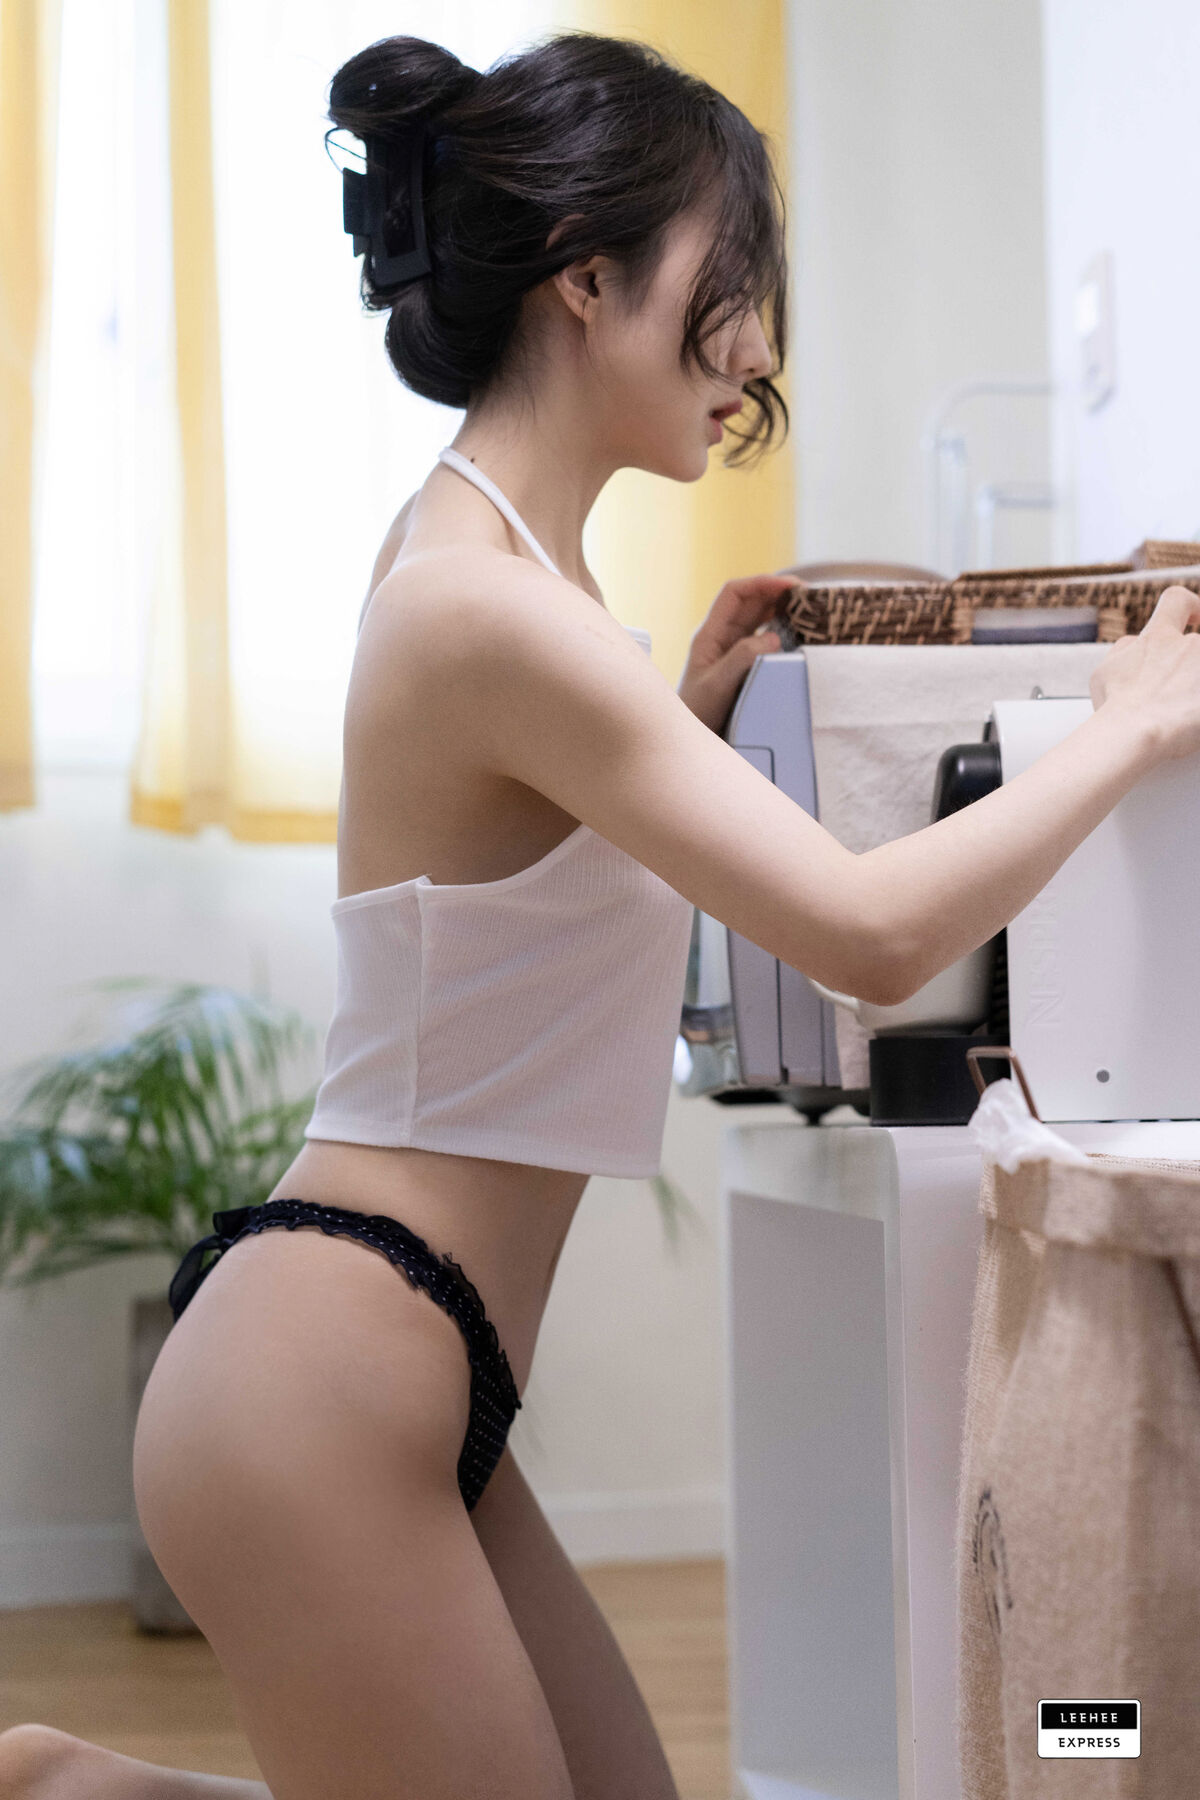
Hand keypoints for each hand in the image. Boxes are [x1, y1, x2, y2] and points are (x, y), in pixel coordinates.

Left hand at [676, 574, 796, 733]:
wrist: (687, 741)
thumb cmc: (696, 713)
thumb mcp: (717, 685)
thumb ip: (742, 658)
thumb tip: (774, 637)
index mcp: (710, 634)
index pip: (734, 593)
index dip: (761, 583)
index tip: (789, 586)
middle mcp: (721, 637)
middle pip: (750, 601)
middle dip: (777, 592)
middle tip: (809, 596)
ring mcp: (732, 650)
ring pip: (759, 619)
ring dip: (782, 610)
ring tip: (809, 611)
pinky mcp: (743, 665)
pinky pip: (764, 640)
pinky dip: (783, 632)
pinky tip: (800, 635)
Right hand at [1090, 584, 1199, 759]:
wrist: (1135, 734)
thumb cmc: (1117, 709)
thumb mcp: (1104, 672)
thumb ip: (1124, 652)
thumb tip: (1134, 646)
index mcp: (1157, 638)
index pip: (1177, 601)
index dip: (1191, 606)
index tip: (1194, 618)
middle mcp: (1188, 646)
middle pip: (1196, 645)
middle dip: (1188, 668)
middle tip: (1177, 689)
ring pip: (1198, 672)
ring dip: (1190, 687)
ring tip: (1177, 710)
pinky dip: (1195, 707)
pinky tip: (1188, 717)